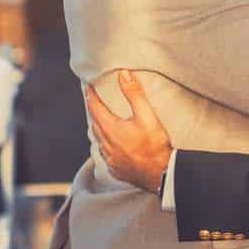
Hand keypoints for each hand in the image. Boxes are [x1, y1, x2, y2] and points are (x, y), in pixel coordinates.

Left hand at [85, 70, 172, 192]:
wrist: (160, 174)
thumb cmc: (154, 145)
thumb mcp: (146, 115)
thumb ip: (134, 94)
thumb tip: (124, 74)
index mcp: (110, 129)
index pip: (95, 108)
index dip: (91, 97)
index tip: (88, 88)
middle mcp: (106, 144)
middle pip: (94, 124)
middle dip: (93, 111)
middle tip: (93, 102)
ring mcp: (110, 158)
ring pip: (98, 140)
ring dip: (98, 129)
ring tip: (100, 122)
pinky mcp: (116, 169)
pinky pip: (105, 155)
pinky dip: (104, 146)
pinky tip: (110, 146)